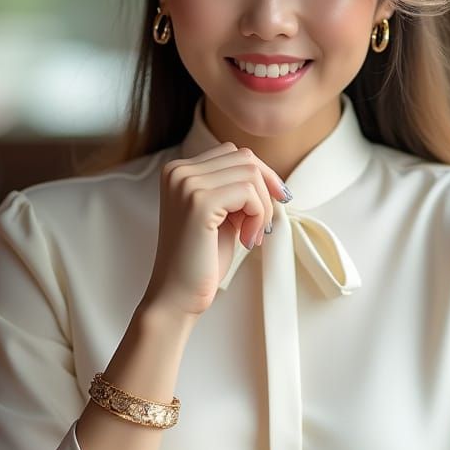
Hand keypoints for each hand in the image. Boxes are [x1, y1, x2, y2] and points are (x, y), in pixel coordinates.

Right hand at [142, 143, 288, 317]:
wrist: (176, 296)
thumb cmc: (200, 260)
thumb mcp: (221, 215)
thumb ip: (236, 191)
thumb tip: (273, 179)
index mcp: (178, 171)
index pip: (234, 153)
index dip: (260, 177)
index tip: (269, 205)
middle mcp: (178, 171)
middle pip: (245, 158)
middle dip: (264, 191)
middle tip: (261, 227)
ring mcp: (186, 184)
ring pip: (250, 173)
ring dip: (262, 207)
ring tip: (252, 235)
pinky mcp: (199, 202)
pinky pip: (248, 193)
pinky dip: (257, 216)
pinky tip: (247, 241)